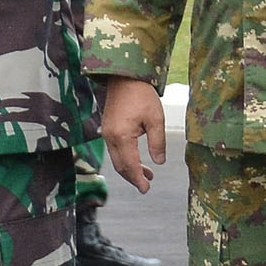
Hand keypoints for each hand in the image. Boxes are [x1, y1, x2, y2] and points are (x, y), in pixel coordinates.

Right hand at [101, 77, 166, 192]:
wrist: (124, 77)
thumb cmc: (142, 95)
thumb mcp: (156, 119)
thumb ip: (158, 143)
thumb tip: (159, 163)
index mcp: (122, 136)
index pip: (130, 165)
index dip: (138, 179)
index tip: (146, 189)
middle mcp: (110, 137)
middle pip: (121, 166)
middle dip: (133, 178)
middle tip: (146, 186)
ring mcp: (107, 133)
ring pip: (117, 159)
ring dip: (130, 169)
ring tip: (147, 174)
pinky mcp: (108, 129)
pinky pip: (115, 150)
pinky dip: (126, 158)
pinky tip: (138, 160)